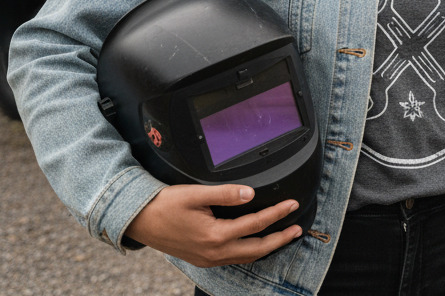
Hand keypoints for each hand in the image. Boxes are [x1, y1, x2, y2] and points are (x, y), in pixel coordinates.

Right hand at [125, 184, 302, 266]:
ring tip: (283, 237)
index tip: (292, 205)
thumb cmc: (165, 205)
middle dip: (280, 239)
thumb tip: (250, 194)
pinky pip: (233, 259)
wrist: (139, 220)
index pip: (255, 224)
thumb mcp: (196, 194)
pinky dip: (250, 252)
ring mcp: (207, 258)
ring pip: (246, 257)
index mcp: (214, 235)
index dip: (276, 214)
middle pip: (256, 249)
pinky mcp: (202, 259)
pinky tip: (255, 244)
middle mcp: (213, 252)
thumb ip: (226, 194)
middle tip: (297, 229)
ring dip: (267, 248)